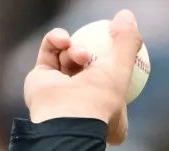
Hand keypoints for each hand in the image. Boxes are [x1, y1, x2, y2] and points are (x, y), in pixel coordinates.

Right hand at [23, 11, 141, 145]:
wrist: (65, 116)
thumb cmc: (99, 99)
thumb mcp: (122, 68)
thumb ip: (127, 42)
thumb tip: (127, 16)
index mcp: (110, 116)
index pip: (117, 88)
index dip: (119, 68)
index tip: (120, 51)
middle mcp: (84, 107)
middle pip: (91, 69)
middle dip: (93, 55)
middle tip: (96, 46)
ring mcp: (62, 92)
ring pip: (70, 58)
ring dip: (75, 50)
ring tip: (79, 55)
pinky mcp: (41, 80)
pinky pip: (49, 52)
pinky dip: (56, 41)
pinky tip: (62, 40)